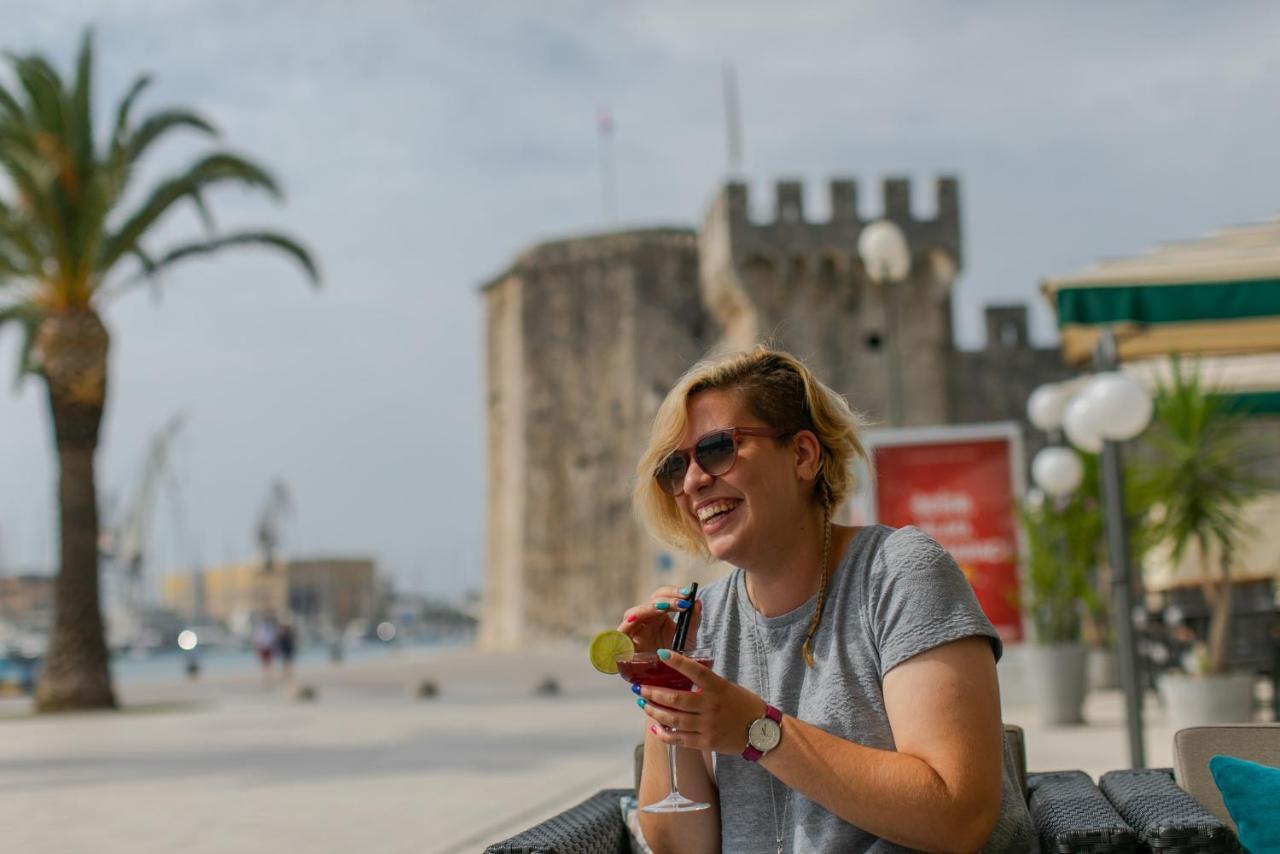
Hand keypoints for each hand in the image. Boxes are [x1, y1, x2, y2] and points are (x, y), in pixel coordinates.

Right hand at [618, 585, 699, 653]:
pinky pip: (620, 633)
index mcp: (657, 617)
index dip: (673, 592)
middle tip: (682, 602)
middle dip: (664, 600)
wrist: (672, 681)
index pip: (660, 596)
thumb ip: (693, 621)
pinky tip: (634, 619)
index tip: (689, 594)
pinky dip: (625, 625)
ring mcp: (634, 634)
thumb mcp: (688, 639)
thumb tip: (697, 601)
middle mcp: (644, 623)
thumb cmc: (678, 659)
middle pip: (647, 603)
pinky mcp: (625, 647)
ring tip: (664, 608)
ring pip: (632, 614)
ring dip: (647, 608)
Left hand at [637, 649, 765, 755]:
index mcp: (718, 687)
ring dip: (654, 711)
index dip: (677, 661)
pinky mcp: (706, 742)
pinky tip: (655, 727)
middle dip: (653, 693)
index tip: (660, 653)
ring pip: (673, 719)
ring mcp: (708, 726)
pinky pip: (679, 739)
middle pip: (675, 699)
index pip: (695, 671)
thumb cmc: (743, 705)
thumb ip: (706, 683)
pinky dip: (664, 734)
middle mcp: (711, 706)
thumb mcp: (727, 687)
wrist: (762, 731)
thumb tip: (680, 676)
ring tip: (643, 704)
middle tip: (640, 687)